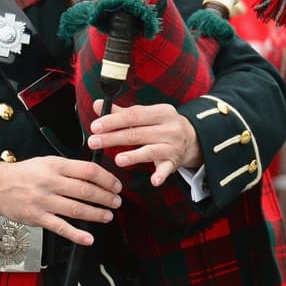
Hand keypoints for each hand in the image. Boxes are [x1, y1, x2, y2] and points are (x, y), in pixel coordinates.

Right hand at [0, 156, 122, 245]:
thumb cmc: (25, 174)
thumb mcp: (48, 161)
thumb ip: (70, 168)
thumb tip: (97, 175)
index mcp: (56, 165)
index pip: (88, 171)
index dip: (107, 179)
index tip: (116, 185)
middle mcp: (50, 182)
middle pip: (85, 190)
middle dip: (106, 198)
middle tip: (116, 202)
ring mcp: (43, 201)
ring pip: (76, 209)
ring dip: (96, 214)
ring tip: (108, 216)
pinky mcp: (37, 218)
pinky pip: (60, 227)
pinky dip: (76, 234)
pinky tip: (88, 238)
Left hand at [87, 98, 201, 185]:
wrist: (192, 139)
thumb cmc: (162, 125)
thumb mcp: (147, 115)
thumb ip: (122, 112)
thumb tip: (98, 104)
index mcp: (161, 112)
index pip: (134, 115)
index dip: (114, 120)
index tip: (95, 126)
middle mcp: (169, 128)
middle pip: (138, 133)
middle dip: (114, 138)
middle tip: (93, 142)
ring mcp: (172, 146)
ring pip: (150, 151)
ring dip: (134, 156)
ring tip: (117, 159)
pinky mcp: (174, 162)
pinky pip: (167, 169)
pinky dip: (161, 175)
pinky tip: (153, 181)